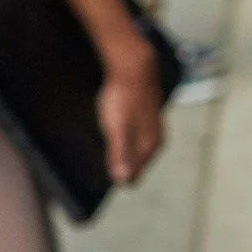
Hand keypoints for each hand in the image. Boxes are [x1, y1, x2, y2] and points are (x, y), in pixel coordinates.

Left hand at [98, 34, 164, 185]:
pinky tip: (113, 138)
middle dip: (119, 169)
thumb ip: (120, 154)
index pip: (134, 174)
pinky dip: (123, 143)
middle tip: (97, 171)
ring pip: (135, 151)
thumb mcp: (117, 128)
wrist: (133, 68)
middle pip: (135, 164)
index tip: (97, 183)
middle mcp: (154, 140)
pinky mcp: (145, 118)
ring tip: (103, 157)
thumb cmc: (123, 98)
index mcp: (149, 146)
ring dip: (121, 156)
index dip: (117, 179)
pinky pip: (133, 138)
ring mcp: (151, 128)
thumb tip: (123, 180)